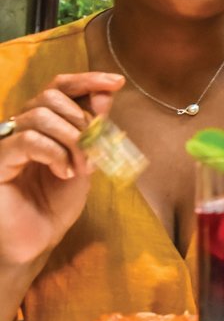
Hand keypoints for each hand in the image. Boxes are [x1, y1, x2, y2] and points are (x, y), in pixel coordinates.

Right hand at [0, 72, 123, 269]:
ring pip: (41, 116)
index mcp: (40, 123)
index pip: (59, 86)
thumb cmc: (56, 202)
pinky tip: (65, 173)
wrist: (35, 240)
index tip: (117, 82)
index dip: (87, 80)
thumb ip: (92, 128)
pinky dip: (55, 154)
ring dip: (72, 141)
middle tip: (96, 151)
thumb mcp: (85, 160)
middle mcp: (18, 127)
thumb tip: (105, 92)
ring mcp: (4, 142)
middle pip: (51, 96)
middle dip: (83, 120)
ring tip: (82, 168)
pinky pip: (28, 140)